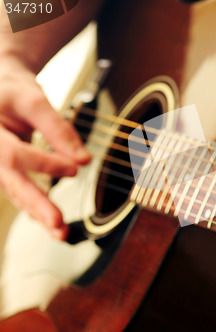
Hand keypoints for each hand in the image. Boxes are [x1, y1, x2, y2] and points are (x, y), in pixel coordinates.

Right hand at [0, 56, 89, 239]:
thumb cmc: (11, 91)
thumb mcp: (33, 100)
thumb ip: (58, 128)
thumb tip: (84, 160)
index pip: (14, 155)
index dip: (46, 164)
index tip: (74, 168)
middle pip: (11, 182)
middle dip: (36, 205)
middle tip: (58, 224)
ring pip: (16, 193)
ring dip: (39, 213)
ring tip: (61, 233)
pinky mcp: (6, 172)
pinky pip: (20, 192)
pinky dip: (37, 207)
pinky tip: (52, 224)